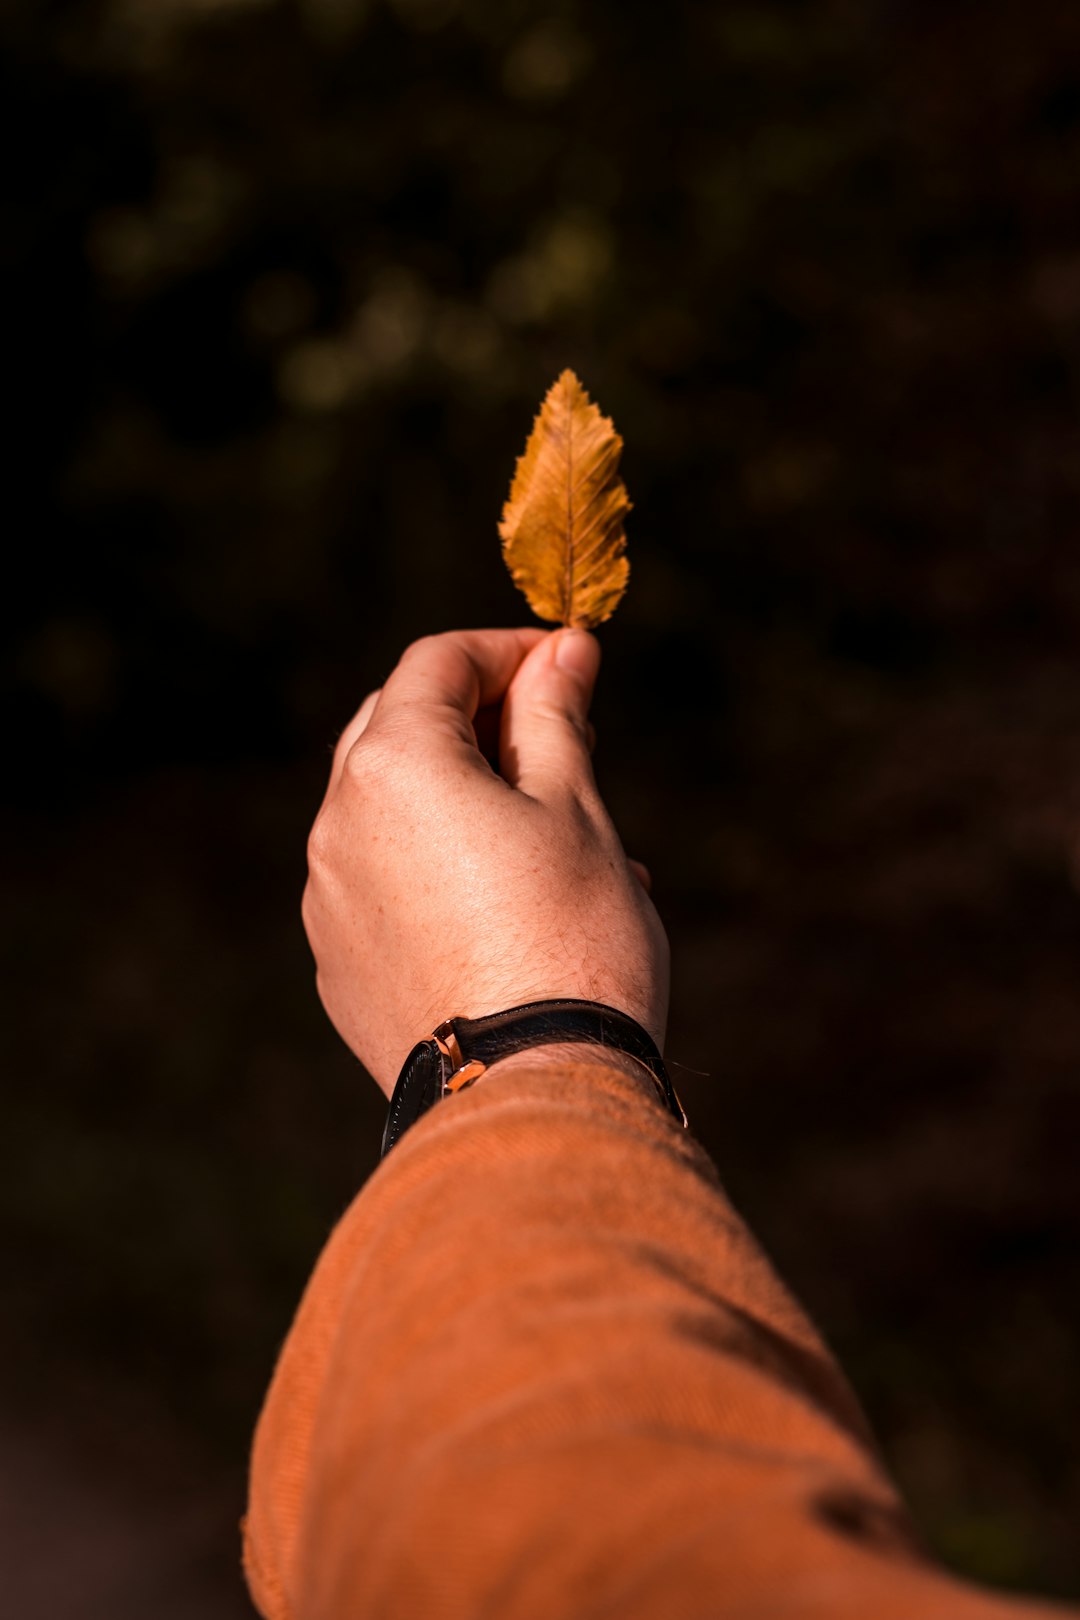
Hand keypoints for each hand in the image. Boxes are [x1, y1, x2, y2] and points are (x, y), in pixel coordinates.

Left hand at [302, 628, 669, 1096]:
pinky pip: (382, 882)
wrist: (532, 1094)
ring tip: (553, 831)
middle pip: (395, 725)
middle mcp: (337, 824)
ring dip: (460, 793)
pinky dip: (435, 863)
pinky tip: (510, 901)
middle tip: (557, 737)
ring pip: (390, 808)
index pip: (437, 663)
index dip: (507, 650)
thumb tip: (563, 648)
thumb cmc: (571, 939)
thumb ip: (555, 714)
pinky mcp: (337, 964)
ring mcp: (328, 899)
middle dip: (475, 717)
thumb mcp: (576, 809)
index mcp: (393, 766)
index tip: (568, 662)